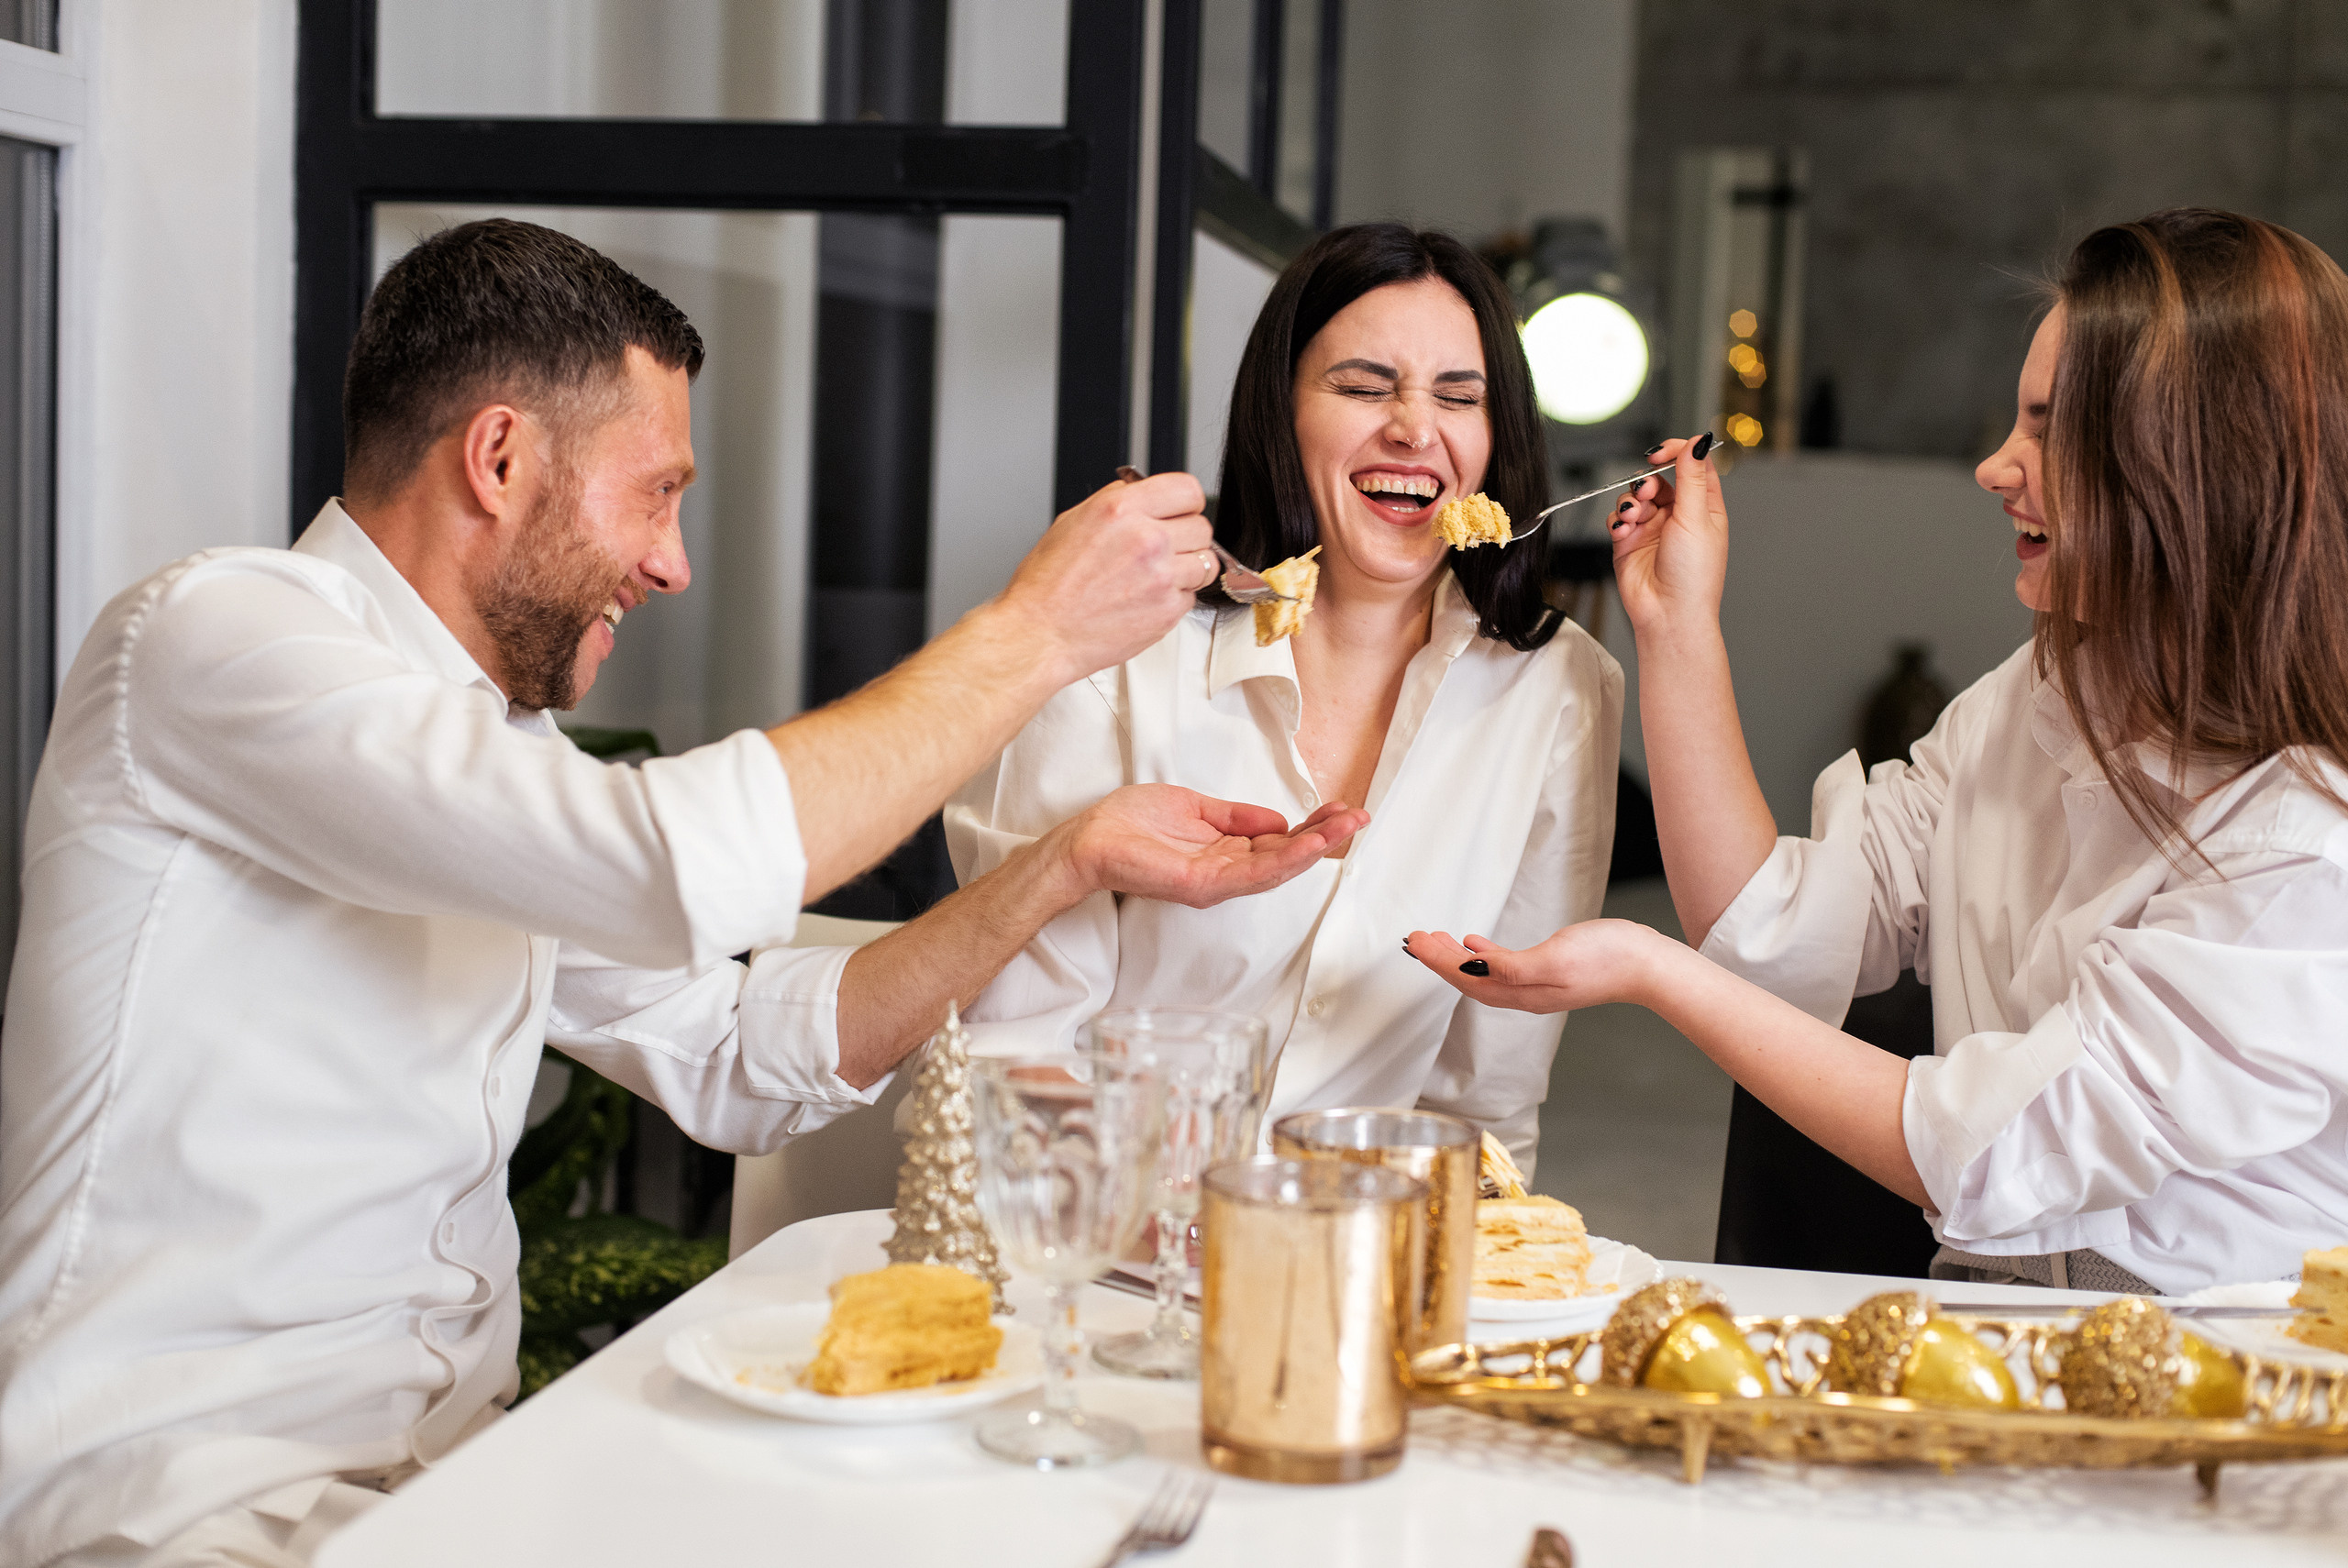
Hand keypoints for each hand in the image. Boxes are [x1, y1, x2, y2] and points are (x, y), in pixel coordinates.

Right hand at [994, 471, 1213, 684]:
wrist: (1040, 633)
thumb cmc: (1048, 584)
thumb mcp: (1073, 520)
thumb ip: (1115, 500)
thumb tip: (1139, 489)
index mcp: (1122, 509)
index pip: (1188, 489)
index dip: (1185, 502)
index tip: (1180, 512)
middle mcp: (1146, 539)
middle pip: (1202, 526)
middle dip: (1186, 536)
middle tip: (1165, 549)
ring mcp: (1162, 576)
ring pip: (1206, 562)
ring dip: (1187, 568)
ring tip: (1155, 576)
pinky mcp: (1168, 610)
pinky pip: (1192, 595)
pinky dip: (1175, 597)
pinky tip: (1146, 599)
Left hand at [1051, 784, 1368, 907]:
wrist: (1089, 838)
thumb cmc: (1130, 823)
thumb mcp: (1195, 809)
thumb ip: (1236, 817)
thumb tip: (1278, 819)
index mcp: (1225, 854)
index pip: (1280, 843)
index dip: (1312, 827)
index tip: (1340, 809)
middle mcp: (1226, 873)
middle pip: (1288, 859)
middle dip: (1326, 838)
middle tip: (1359, 817)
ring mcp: (1216, 883)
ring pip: (1277, 869)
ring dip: (1314, 848)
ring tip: (1345, 827)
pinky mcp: (1202, 885)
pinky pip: (1251, 874)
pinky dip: (1283, 860)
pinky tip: (1307, 844)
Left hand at [1400, 920, 1662, 1013]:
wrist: (1647, 965)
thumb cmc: (1607, 958)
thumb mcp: (1555, 957)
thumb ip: (1512, 966)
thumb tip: (1473, 965)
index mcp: (1522, 991)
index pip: (1466, 978)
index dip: (1437, 961)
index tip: (1415, 942)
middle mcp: (1525, 993)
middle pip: (1469, 979)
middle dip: (1439, 960)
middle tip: (1416, 938)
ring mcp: (1537, 985)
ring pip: (1483, 974)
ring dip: (1457, 958)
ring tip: (1437, 939)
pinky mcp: (1550, 972)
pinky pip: (1504, 968)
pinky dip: (1483, 955)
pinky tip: (1475, 942)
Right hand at [1609, 435, 1730, 640]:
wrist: (1667, 613)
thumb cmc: (1693, 575)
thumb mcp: (1696, 518)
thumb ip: (1692, 477)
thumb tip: (1698, 442)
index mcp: (1704, 507)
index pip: (1692, 465)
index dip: (1676, 452)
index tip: (1659, 453)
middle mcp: (1679, 515)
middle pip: (1658, 479)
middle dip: (1647, 483)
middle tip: (1646, 494)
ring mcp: (1652, 528)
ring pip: (1634, 496)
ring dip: (1630, 502)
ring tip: (1634, 519)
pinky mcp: (1629, 541)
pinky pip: (1617, 518)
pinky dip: (1617, 521)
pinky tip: (1624, 532)